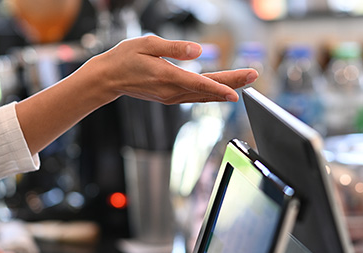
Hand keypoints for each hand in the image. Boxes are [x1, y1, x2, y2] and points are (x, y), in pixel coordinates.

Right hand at [94, 35, 258, 103]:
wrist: (108, 78)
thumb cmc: (125, 57)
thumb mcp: (147, 44)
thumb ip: (174, 47)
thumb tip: (198, 50)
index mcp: (167, 76)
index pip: (199, 84)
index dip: (220, 88)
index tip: (237, 92)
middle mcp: (172, 91)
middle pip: (208, 89)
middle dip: (233, 83)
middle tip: (253, 75)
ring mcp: (171, 97)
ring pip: (204, 94)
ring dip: (226, 88)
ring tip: (246, 81)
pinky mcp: (170, 98)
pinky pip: (196, 96)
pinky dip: (212, 93)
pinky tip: (225, 91)